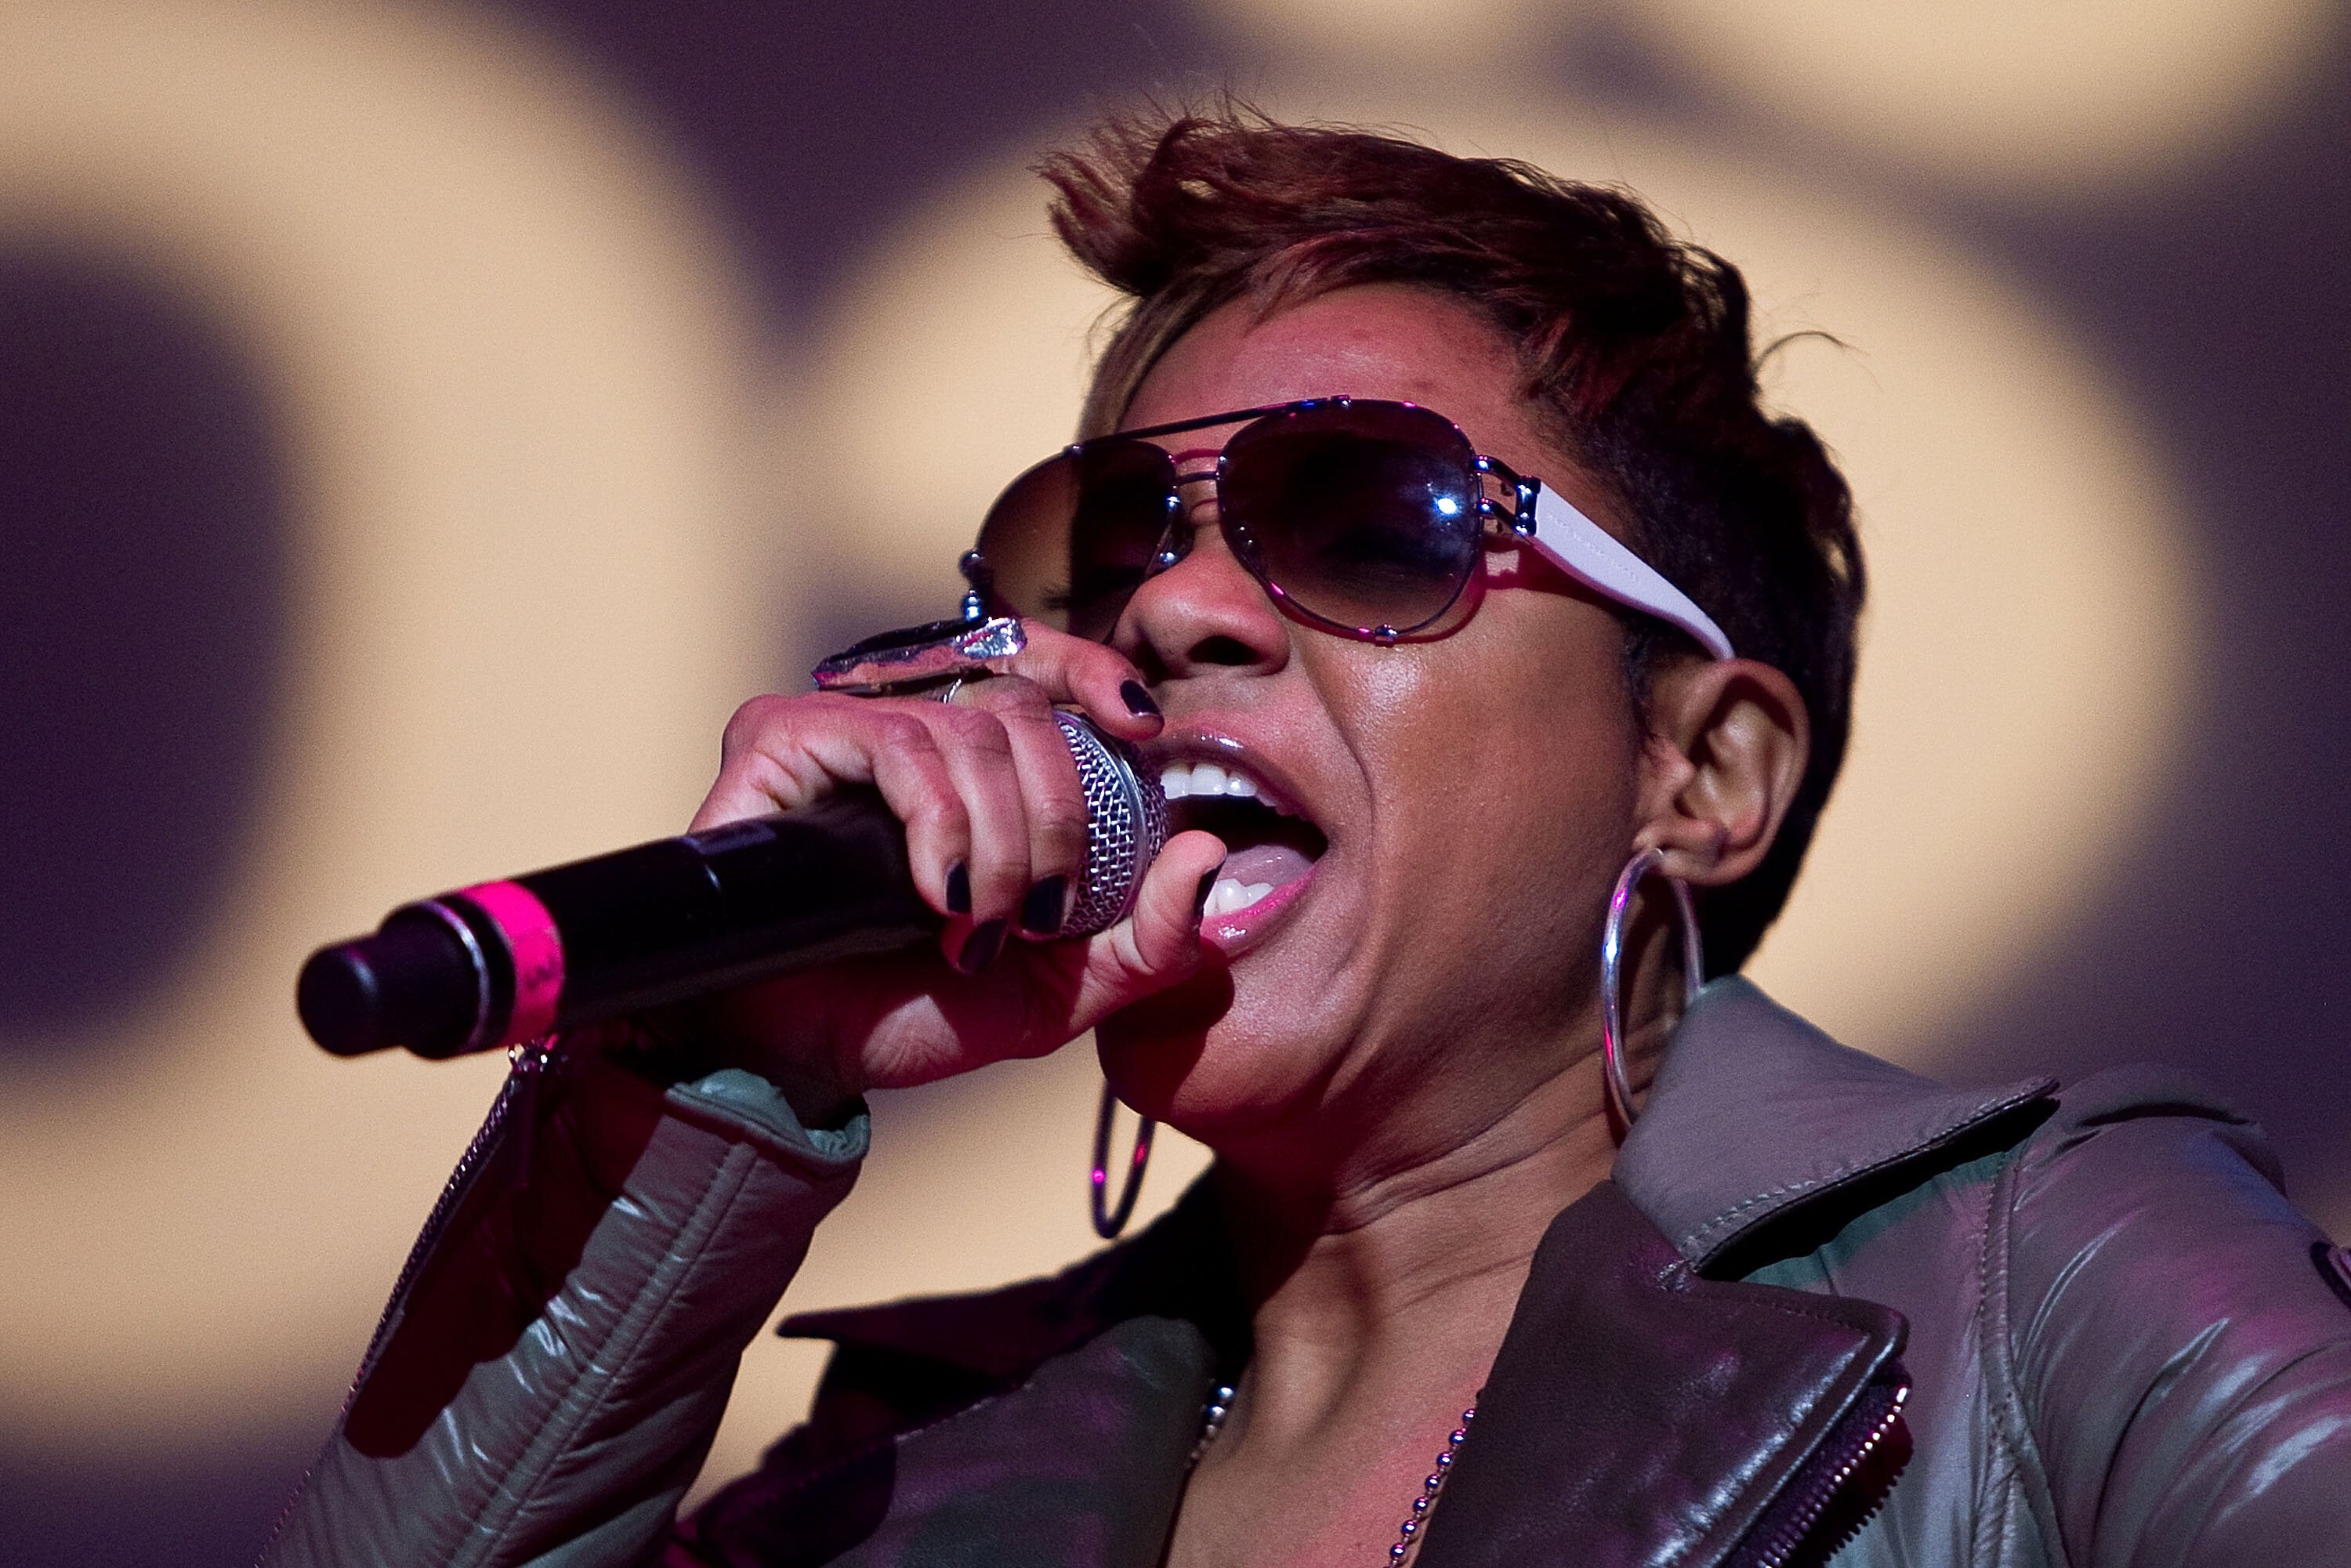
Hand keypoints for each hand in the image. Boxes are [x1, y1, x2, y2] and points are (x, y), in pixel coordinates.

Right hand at [672, 625, 1224, 1122]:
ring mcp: (841, 727)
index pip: (1039, 669)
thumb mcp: (1059, 989)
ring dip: (996, 843)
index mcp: (970, 767)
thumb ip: (1149, 938)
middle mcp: (906, 730)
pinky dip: (937, 822)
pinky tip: (933, 895)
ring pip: (967, 731)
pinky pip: (893, 741)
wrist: (800, 1062)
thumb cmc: (910, 1012)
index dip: (1094, 675)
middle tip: (1034, 916)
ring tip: (975, 928)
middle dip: (1054, 821)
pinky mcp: (780, 737)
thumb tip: (1207, 851)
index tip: (1142, 730)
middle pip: (1022, 711)